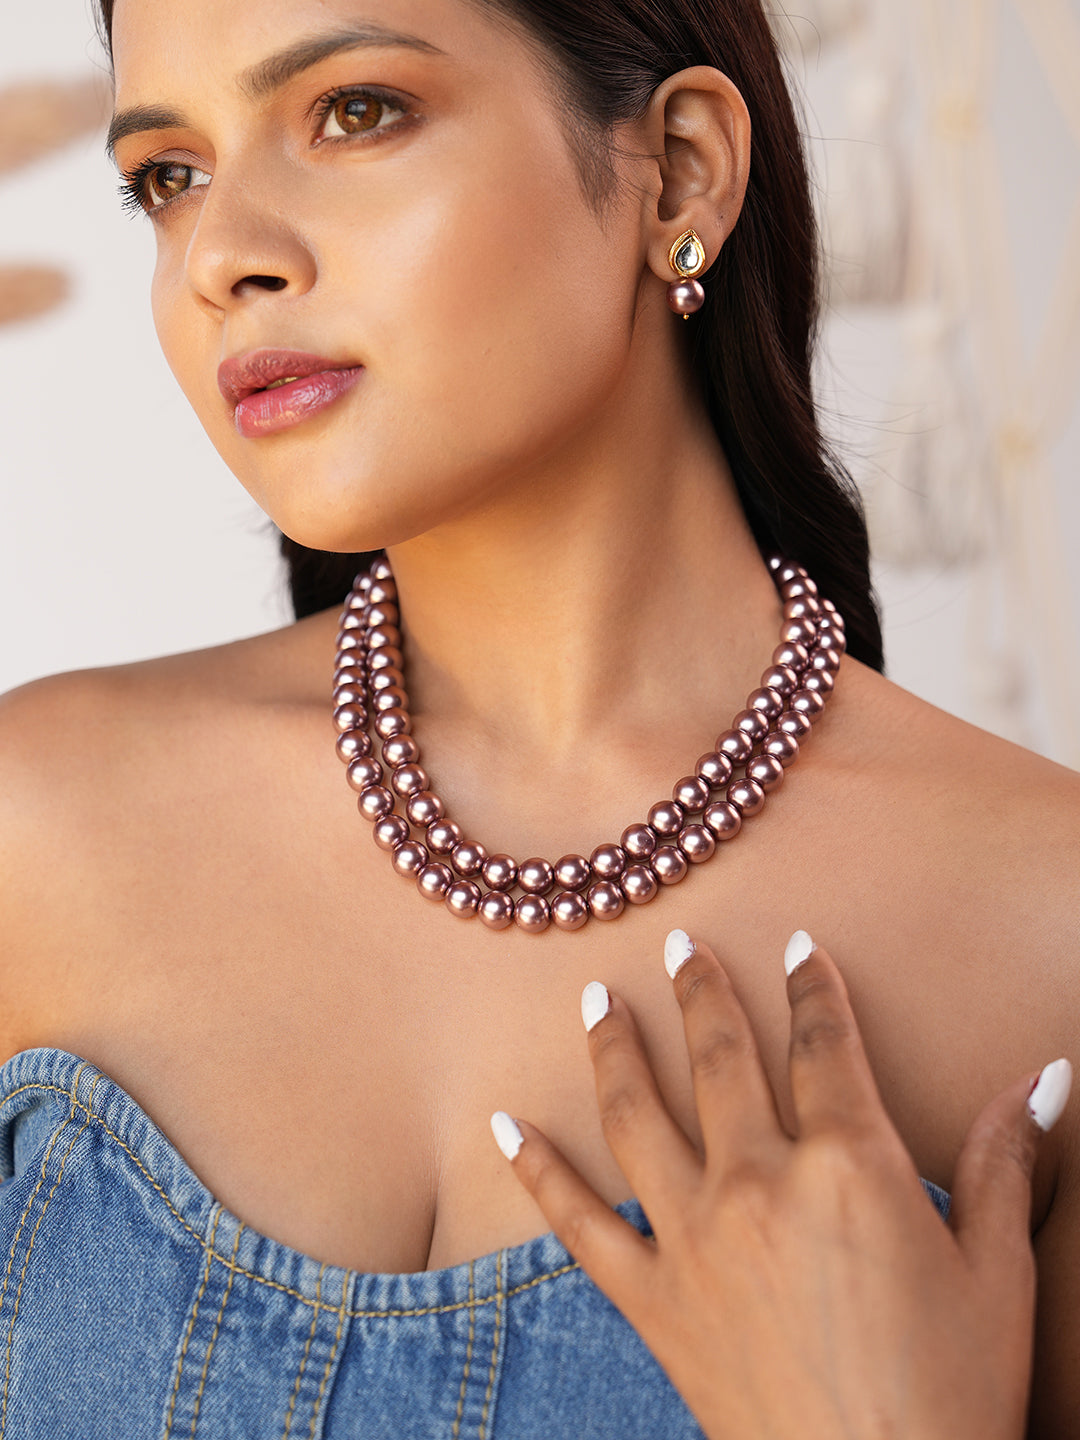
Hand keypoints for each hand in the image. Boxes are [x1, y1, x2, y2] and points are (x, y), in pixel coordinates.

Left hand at [490, 929, 1072, 1439]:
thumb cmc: (952, 1391)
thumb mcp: (996, 1271)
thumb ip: (1009, 1162)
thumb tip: (1043, 1078)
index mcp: (848, 1163)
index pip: (825, 1044)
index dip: (814, 987)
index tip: (798, 946)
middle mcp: (758, 1181)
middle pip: (721, 1057)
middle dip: (702, 991)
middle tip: (681, 945)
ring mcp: (693, 1238)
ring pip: (638, 1113)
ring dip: (614, 1047)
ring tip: (598, 999)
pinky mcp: (652, 1300)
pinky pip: (576, 1223)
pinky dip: (535, 1167)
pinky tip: (504, 1124)